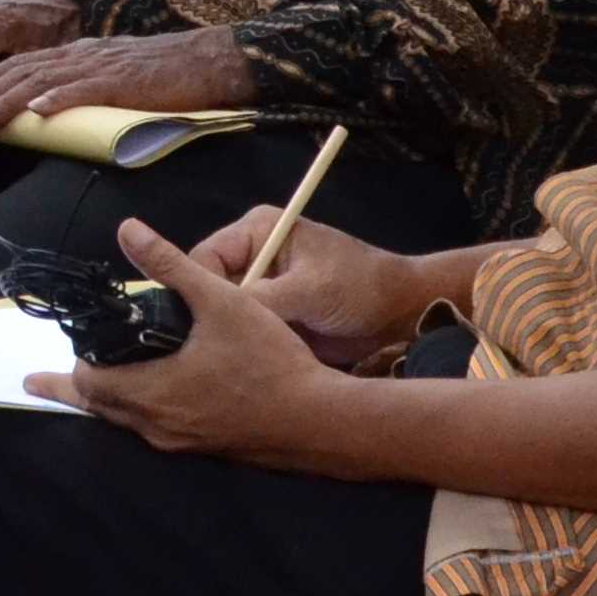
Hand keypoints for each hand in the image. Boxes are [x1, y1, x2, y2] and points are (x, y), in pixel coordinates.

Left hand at [0, 24, 256, 136]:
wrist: (208, 61)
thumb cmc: (163, 74)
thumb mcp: (113, 77)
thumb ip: (83, 88)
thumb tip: (50, 110)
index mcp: (78, 54)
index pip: (23, 64)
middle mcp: (81, 55)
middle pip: (22, 70)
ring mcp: (100, 66)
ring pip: (42, 80)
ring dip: (7, 100)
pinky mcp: (123, 81)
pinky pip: (84, 89)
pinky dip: (56, 99)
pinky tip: (35, 111)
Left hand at [41, 218, 344, 458]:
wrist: (324, 422)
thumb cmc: (270, 361)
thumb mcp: (220, 301)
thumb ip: (170, 265)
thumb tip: (128, 229)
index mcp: (150, 394)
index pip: (86, 382)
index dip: (73, 362)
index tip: (66, 347)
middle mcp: (158, 427)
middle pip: (99, 408)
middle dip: (75, 389)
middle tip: (47, 381)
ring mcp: (183, 444)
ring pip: (128, 423)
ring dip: (110, 401)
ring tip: (98, 383)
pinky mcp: (207, 450)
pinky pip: (157, 431)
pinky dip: (141, 412)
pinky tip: (157, 394)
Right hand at [179, 204, 436, 373]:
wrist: (401, 314)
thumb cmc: (360, 287)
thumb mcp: (311, 289)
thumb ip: (262, 298)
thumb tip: (216, 314)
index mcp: (257, 231)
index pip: (205, 256)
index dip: (196, 287)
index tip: (195, 321)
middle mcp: (253, 256)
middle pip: (207, 285)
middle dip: (207, 313)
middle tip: (200, 346)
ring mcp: (261, 287)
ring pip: (222, 311)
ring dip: (224, 331)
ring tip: (216, 359)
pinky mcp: (271, 315)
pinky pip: (243, 329)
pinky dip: (241, 345)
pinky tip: (236, 364)